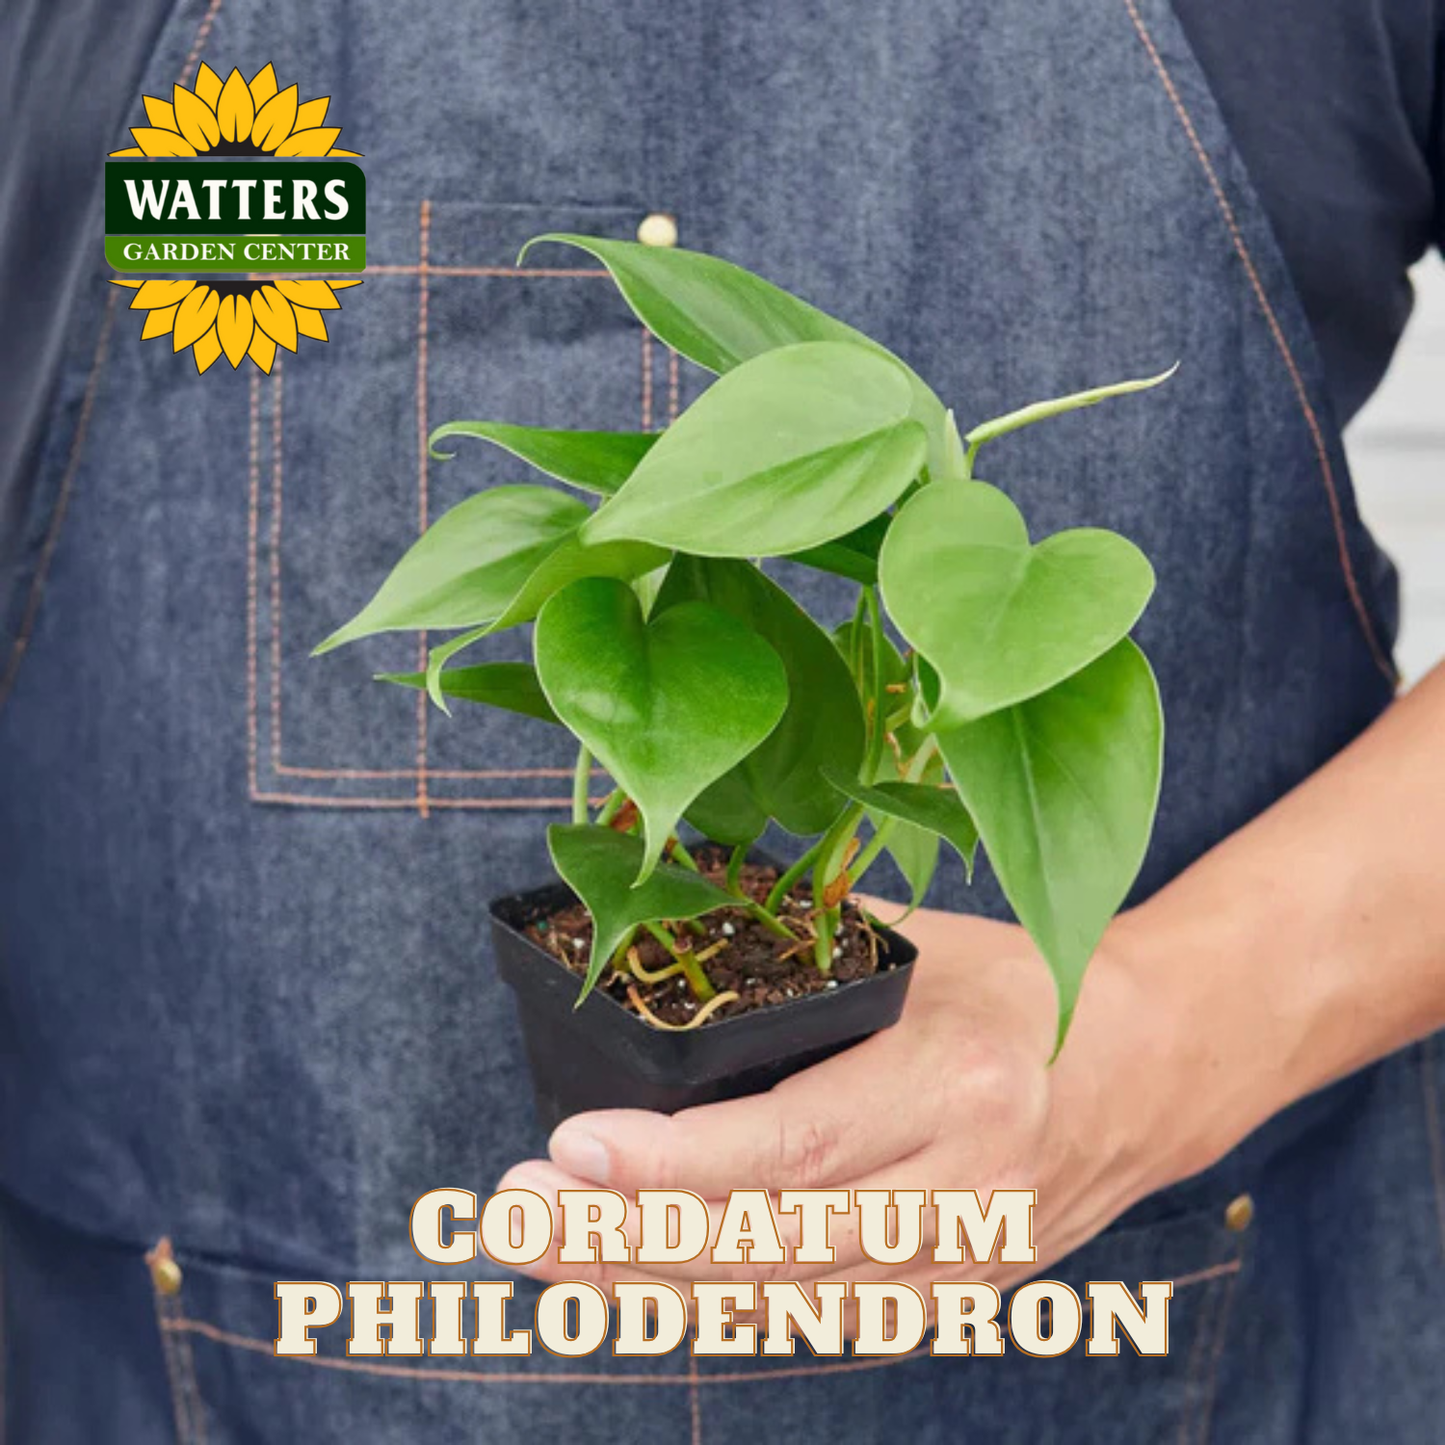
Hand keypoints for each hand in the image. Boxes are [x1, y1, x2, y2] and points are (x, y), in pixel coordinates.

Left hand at [497, 899, 1200, 1318]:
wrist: (1153, 1064)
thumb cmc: (1027, 986)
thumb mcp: (932, 944)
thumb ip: (813, 949)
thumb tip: (681, 930)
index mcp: (960, 1081)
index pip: (798, 1141)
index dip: (677, 1162)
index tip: (571, 1148)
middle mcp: (967, 1185)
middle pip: (774, 1242)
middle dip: (628, 1236)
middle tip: (516, 1215)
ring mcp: (966, 1257)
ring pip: (788, 1301)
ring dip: (656, 1285)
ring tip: (550, 1255)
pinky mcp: (959, 1292)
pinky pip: (824, 1321)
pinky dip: (728, 1310)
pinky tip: (643, 1289)